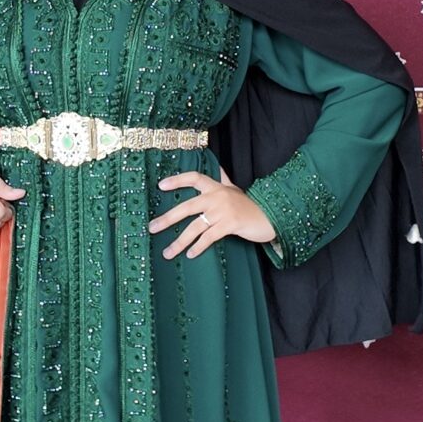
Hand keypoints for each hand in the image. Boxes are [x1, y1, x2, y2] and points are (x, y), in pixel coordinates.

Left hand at [148, 166, 275, 259]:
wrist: (270, 216)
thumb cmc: (250, 206)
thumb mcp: (235, 189)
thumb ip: (224, 179)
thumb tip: (218, 167)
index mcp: (216, 187)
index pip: (194, 178)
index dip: (177, 180)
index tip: (160, 186)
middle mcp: (217, 196)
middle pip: (187, 206)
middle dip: (167, 218)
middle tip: (152, 228)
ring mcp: (223, 210)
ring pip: (195, 227)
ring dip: (179, 241)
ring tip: (167, 252)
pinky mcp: (230, 224)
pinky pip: (209, 237)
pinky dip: (198, 246)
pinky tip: (190, 254)